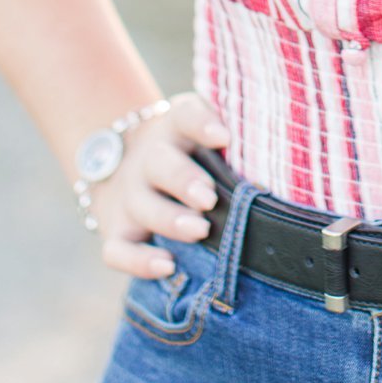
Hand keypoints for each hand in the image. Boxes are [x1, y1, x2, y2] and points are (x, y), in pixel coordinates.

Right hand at [84, 91, 229, 278]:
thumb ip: (230, 134)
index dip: (203, 124)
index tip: (225, 138)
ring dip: (169, 220)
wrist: (119, 163)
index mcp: (174, 129)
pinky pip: (116, 250)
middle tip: (209, 198)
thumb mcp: (201, 131)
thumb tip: (265, 147)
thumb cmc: (184, 151)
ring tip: (199, 230)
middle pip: (159, 163)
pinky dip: (138, 261)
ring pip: (141, 206)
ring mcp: (128, 197)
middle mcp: (147, 160)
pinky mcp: (116, 231)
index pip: (185, 116)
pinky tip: (168, 266)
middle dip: (183, 180)